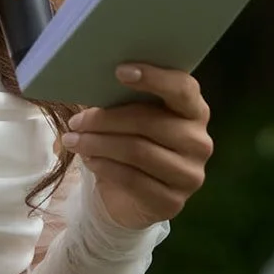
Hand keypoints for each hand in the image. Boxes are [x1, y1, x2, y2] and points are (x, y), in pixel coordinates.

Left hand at [62, 64, 213, 229]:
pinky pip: (132, 179)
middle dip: (107, 119)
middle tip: (76, 121)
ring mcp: (189, 175)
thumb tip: (93, 81)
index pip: (183, 88)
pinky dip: (104, 166)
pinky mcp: (172, 202)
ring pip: (138, 151)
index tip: (119, 71)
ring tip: (73, 140)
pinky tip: (88, 159)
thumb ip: (124, 99)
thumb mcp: (132, 118)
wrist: (134, 199)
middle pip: (151, 122)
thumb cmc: (135, 143)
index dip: (154, 78)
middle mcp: (200, 142)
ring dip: (99, 143)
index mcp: (195, 111)